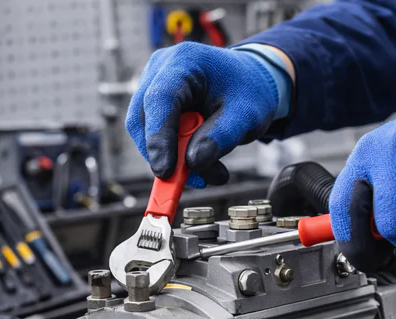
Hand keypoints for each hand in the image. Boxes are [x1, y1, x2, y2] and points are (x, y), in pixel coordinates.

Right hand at [126, 42, 280, 187]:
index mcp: (184, 61)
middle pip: (144, 118)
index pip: (160, 100)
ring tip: (211, 172)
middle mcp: (161, 69)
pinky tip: (201, 163)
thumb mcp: (246, 116)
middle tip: (197, 180)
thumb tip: (193, 163)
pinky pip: (154, 136)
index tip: (165, 171)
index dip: (158, 138)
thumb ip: (221, 137)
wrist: (251, 83)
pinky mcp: (154, 104)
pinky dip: (174, 155)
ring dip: (173, 160)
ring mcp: (153, 84)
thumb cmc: (249, 92)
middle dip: (165, 155)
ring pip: (145, 132)